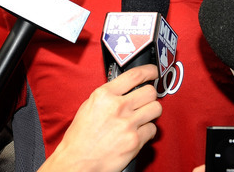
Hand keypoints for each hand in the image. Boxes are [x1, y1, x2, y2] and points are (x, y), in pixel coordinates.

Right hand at [39, 64, 161, 171]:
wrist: (77, 163)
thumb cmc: (80, 138)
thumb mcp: (88, 106)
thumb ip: (108, 95)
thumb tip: (124, 89)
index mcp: (104, 95)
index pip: (134, 75)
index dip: (149, 71)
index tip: (153, 72)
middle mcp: (117, 107)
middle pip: (150, 92)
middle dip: (150, 96)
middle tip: (146, 100)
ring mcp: (128, 124)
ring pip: (156, 109)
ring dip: (152, 112)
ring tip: (143, 116)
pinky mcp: (135, 141)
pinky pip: (152, 129)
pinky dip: (148, 131)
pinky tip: (138, 133)